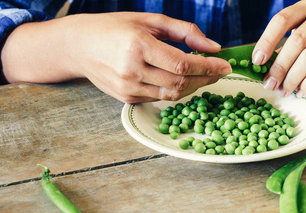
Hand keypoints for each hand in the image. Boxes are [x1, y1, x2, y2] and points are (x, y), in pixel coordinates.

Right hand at [2, 12, 231, 103]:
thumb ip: (184, 32)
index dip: (209, 67)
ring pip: (172, 95)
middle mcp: (132, 70)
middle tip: (219, 71)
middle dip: (206, 79)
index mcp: (138, 45)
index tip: (226, 66)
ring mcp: (128, 87)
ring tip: (205, 76)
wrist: (79, 45)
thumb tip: (213, 47)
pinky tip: (182, 81)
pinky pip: (159, 98)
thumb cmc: (115, 28)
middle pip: (180, 83)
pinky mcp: (126, 98)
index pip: (182, 64)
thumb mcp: (150, 20)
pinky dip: (176, 91)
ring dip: (193, 87)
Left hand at [252, 0, 305, 96]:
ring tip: (283, 91)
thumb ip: (279, 51)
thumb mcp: (297, 43)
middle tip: (270, 84)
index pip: (282, 19)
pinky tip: (300, 92)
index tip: (257, 61)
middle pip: (297, 41)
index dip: (267, 41)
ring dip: (292, 78)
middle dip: (280, 66)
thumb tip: (258, 70)